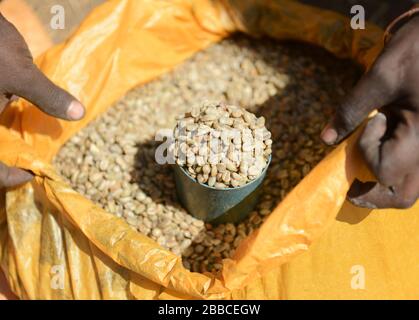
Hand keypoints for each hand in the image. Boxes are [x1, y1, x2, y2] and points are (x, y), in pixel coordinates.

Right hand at [0, 13, 84, 188]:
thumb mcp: (21, 74)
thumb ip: (49, 97)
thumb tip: (78, 113)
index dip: (8, 177)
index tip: (30, 174)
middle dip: (13, 161)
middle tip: (35, 163)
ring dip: (11, 144)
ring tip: (35, 146)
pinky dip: (8, 126)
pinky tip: (23, 123)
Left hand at [321, 16, 418, 208]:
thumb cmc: (415, 53)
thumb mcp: (379, 79)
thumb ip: (350, 111)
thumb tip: (325, 138)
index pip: (385, 169)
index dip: (368, 154)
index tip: (370, 125)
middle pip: (402, 195)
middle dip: (373, 195)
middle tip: (353, 186)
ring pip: (410, 187)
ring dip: (384, 185)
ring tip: (367, 168)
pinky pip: (414, 172)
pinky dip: (395, 173)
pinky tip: (384, 153)